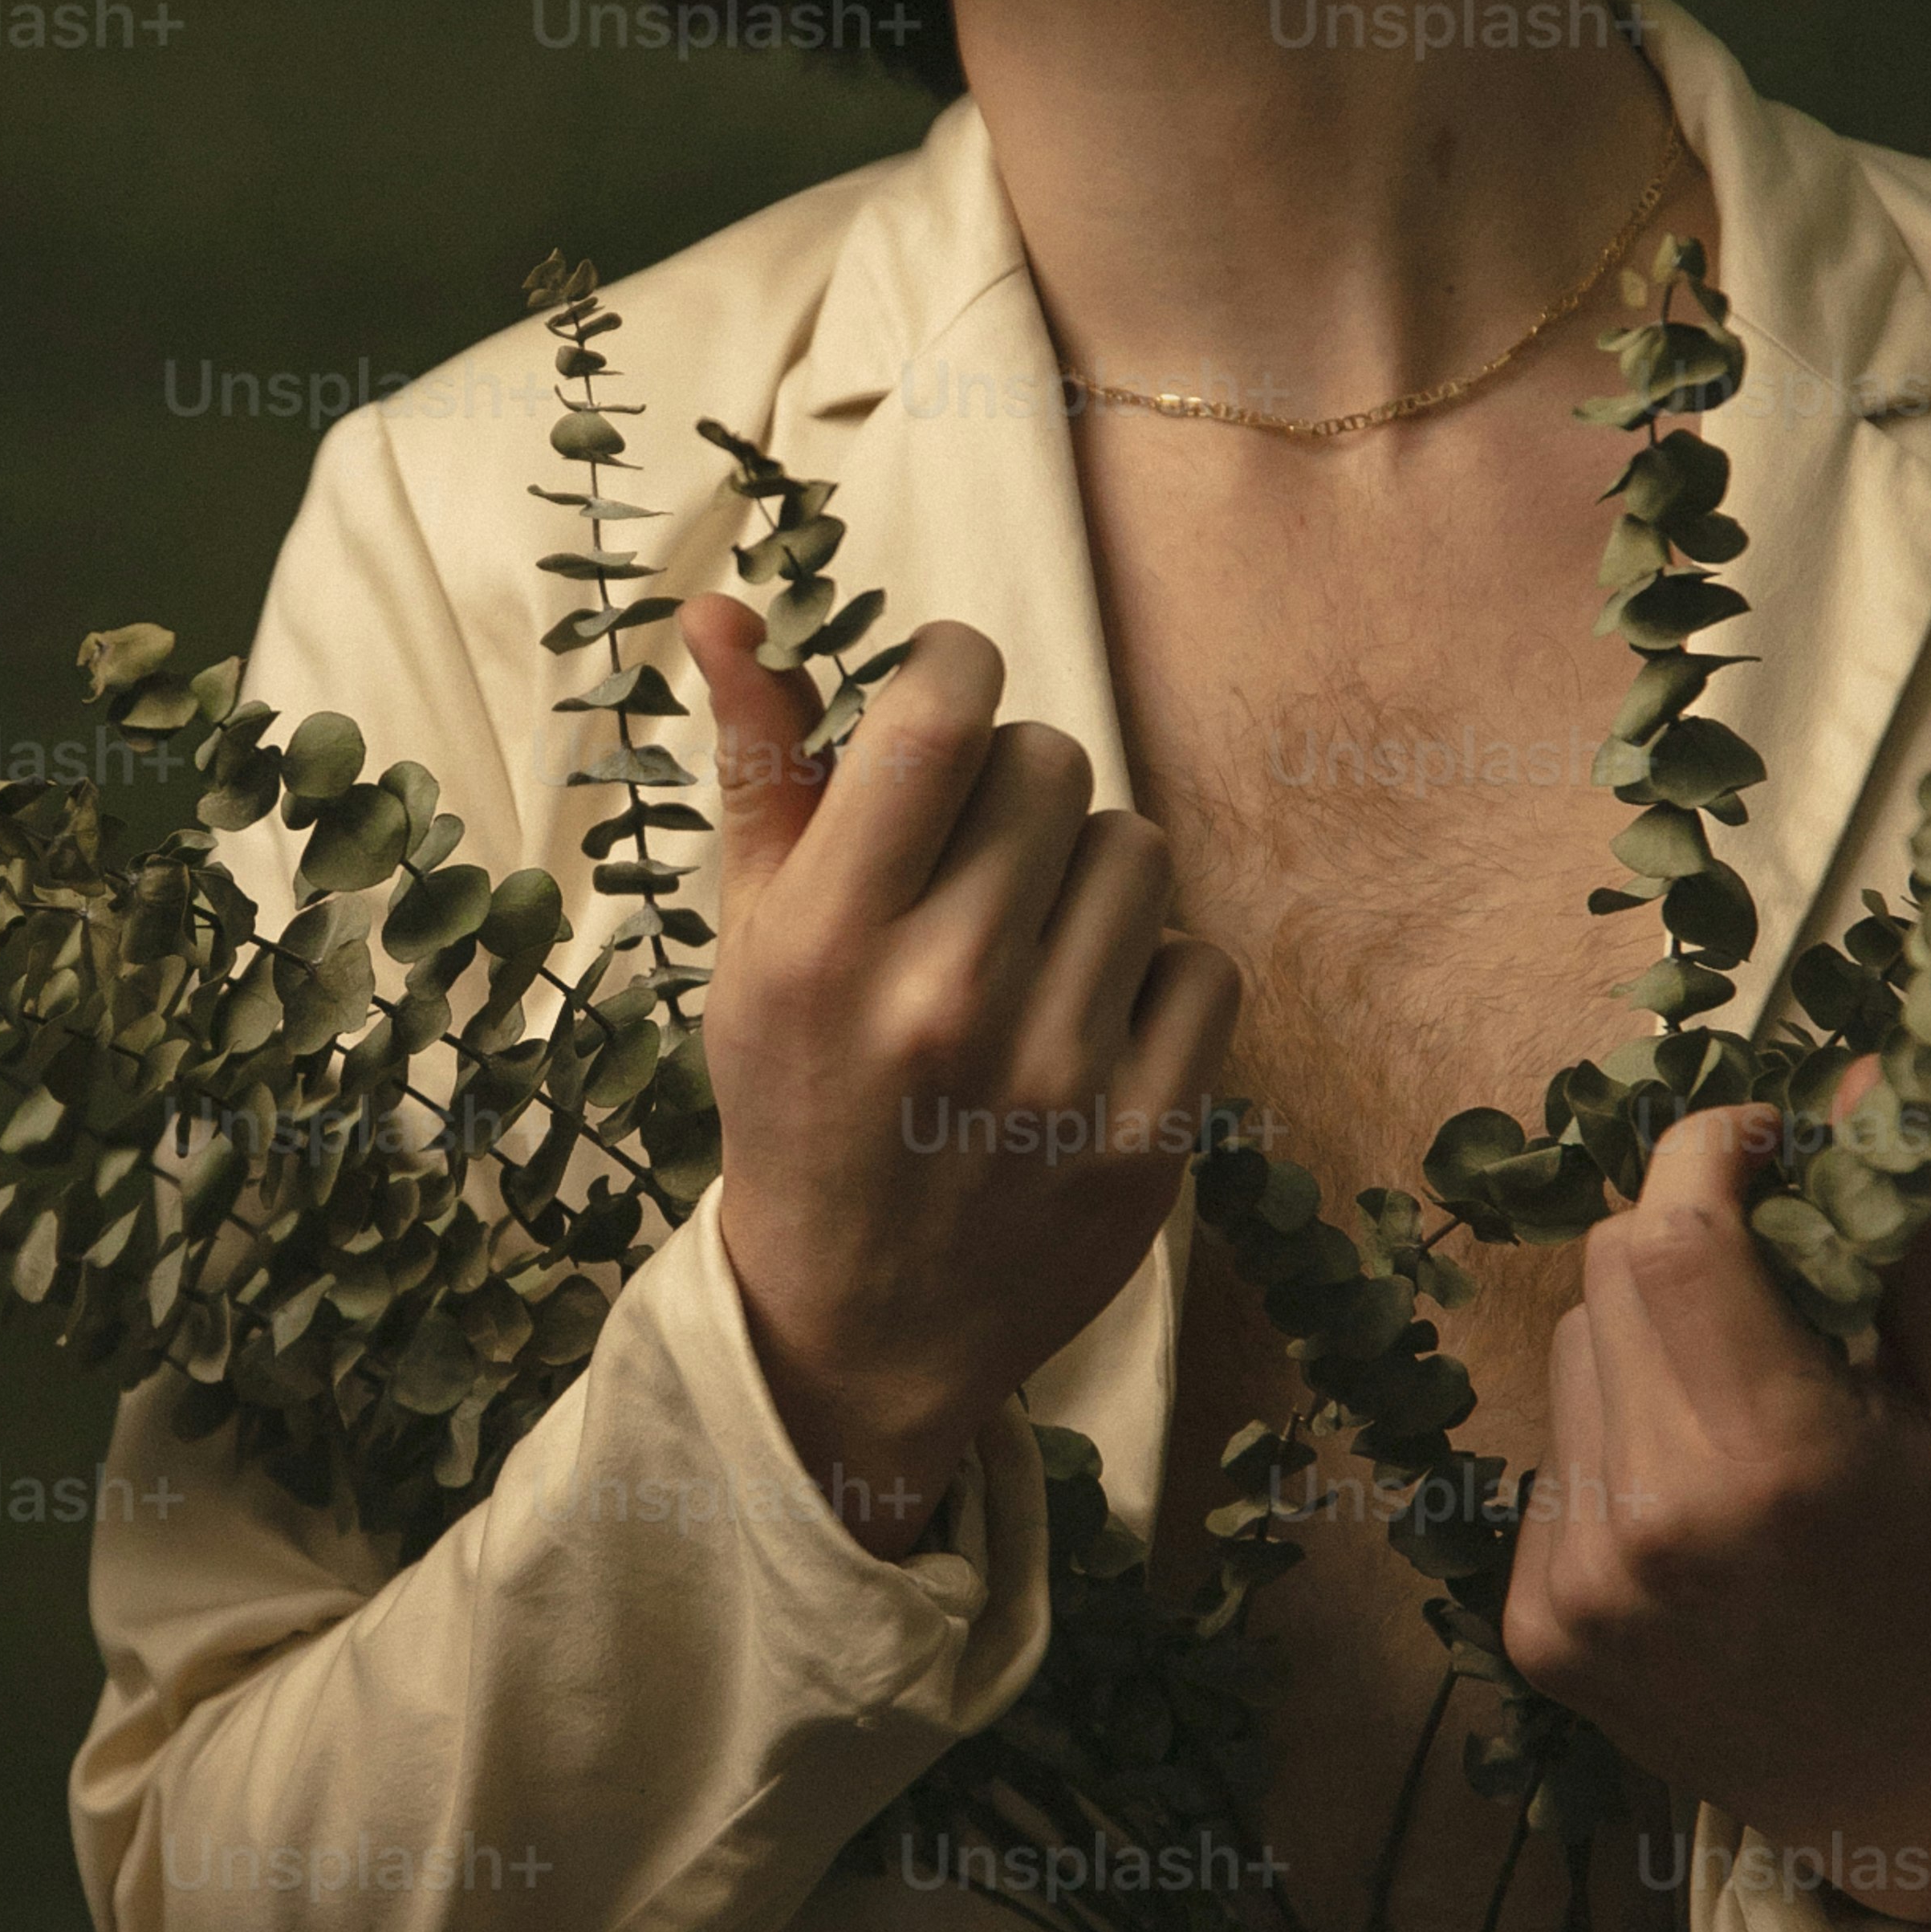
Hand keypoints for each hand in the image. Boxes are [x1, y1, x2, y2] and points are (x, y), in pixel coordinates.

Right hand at [679, 598, 1239, 1555]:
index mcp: (823, 943)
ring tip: (1026, 949)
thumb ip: (756, 769)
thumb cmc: (795, 1101)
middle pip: (1049, 762)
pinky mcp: (1147, 1139)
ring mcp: (1054, 1076)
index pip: (940, 714)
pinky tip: (1084, 1024)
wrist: (859, 1326)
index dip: (956, 663)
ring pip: (1136, 850)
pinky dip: (1152, 977)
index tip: (945, 689)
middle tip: (970, 862)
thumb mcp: (747, 943)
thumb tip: (729, 605)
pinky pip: (1201, 961)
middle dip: (1013, 785)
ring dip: (1087, 876)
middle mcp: (941, 1001)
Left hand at [1499, 1086, 1930, 1931]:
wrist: (1905, 1785)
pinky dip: (1616, 1451)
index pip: (1668, 1234)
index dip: (1702, 1154)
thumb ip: (1906, 1242)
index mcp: (1774, 1460)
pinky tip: (1694, 1519)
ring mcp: (1579, 1582)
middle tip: (1769, 1288)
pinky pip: (1553, 1457)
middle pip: (1607, 1277)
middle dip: (1685, 1246)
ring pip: (1571, 1358)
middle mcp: (1654, 1520)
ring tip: (1738, 1429)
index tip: (1756, 1144)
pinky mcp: (1535, 1626)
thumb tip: (1850, 1090)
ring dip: (1649, 1353)